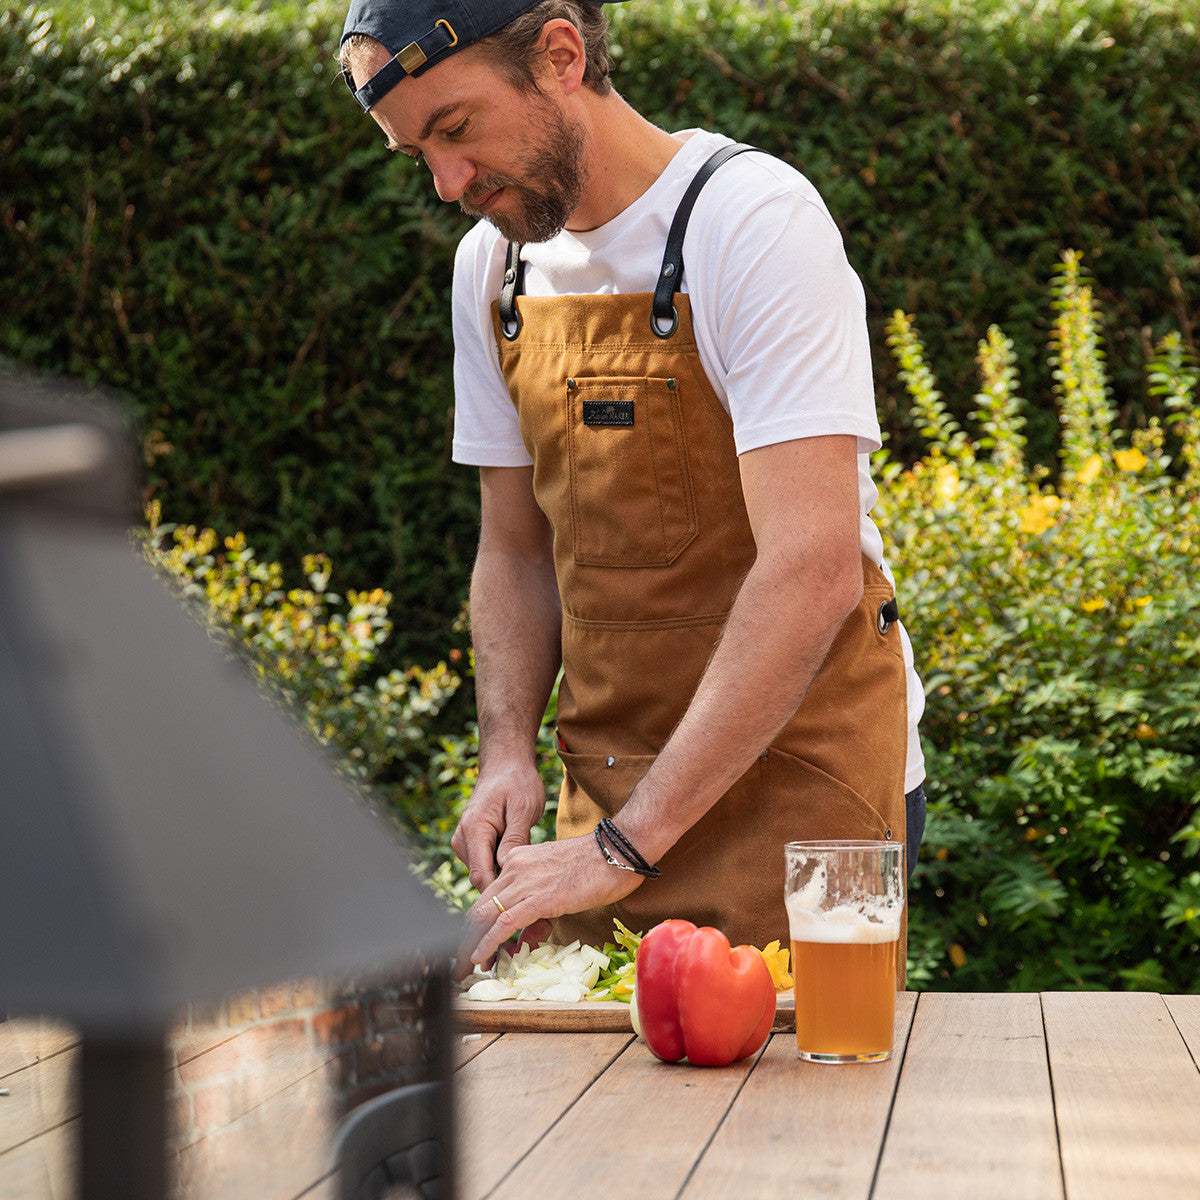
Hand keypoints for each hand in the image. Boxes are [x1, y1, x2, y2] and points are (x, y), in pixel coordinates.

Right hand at [450, 760, 546, 892]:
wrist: (505, 765)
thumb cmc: (517, 782)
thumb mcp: (523, 808)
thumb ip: (515, 838)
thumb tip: (506, 867)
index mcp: (474, 829)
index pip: (481, 875)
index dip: (498, 895)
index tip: (522, 906)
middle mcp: (463, 838)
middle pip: (481, 878)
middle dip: (504, 887)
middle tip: (534, 889)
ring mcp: (464, 841)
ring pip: (484, 873)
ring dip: (504, 875)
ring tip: (529, 869)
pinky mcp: (471, 843)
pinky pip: (485, 863)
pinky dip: (501, 865)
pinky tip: (520, 859)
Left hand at [454, 835, 643, 980]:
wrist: (616, 852)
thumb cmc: (595, 868)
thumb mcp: (557, 889)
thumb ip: (537, 912)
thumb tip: (524, 940)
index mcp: (517, 861)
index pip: (488, 897)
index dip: (476, 926)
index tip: (471, 947)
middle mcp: (514, 868)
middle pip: (478, 908)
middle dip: (464, 939)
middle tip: (458, 963)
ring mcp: (524, 881)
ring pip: (485, 916)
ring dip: (470, 946)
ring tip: (462, 968)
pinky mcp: (538, 897)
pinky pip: (504, 923)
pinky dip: (488, 943)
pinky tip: (480, 958)